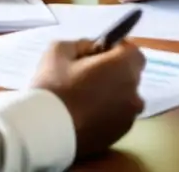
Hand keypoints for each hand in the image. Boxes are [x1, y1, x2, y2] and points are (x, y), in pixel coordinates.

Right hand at [31, 39, 145, 161]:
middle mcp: (134, 91)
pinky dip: (108, 113)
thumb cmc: (54, 88)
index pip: (133, 52)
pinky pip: (118, 117)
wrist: (45, 133)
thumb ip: (82, 44)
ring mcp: (129, 116)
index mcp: (124, 67)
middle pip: (130, 75)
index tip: (99, 54)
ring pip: (125, 98)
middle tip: (88, 76)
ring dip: (113, 94)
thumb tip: (92, 48)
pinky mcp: (120, 135)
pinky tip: (86, 115)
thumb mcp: (60, 51)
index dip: (117, 50)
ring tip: (86, 99)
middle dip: (115, 72)